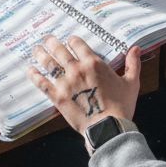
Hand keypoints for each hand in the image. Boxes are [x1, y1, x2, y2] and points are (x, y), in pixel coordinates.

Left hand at [26, 35, 140, 134]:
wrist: (108, 128)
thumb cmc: (121, 106)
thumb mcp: (131, 83)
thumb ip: (132, 64)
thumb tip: (136, 48)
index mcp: (94, 63)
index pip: (78, 44)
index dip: (72, 40)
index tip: (69, 40)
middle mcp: (77, 69)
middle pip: (59, 50)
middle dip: (51, 42)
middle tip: (46, 38)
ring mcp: (65, 82)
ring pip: (48, 63)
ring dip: (41, 54)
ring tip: (35, 49)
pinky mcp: (57, 96)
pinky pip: (42, 83)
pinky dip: (34, 75)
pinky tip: (29, 70)